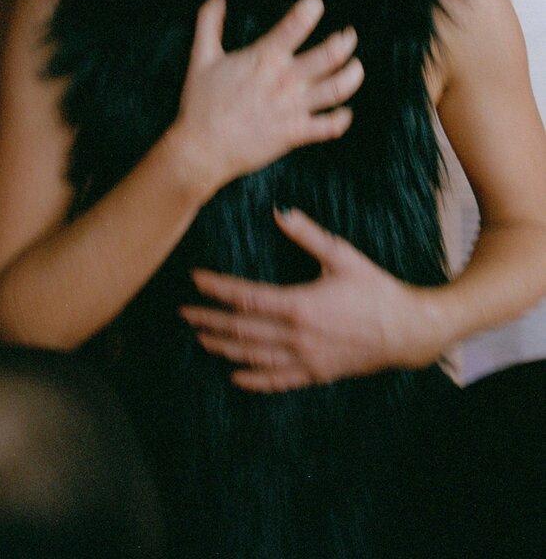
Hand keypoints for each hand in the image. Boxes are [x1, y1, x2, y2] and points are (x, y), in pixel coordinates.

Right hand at [174, 0, 363, 193]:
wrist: (202, 149)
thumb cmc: (201, 104)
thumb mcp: (201, 58)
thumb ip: (209, 24)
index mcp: (264, 58)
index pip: (296, 24)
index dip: (311, 8)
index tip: (316, 3)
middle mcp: (285, 80)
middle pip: (330, 55)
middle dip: (345, 41)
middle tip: (348, 35)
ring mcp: (294, 108)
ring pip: (338, 89)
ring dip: (353, 75)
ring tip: (355, 67)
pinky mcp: (296, 133)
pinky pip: (330, 126)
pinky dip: (342, 118)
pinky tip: (345, 111)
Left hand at [179, 207, 446, 391]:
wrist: (409, 331)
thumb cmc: (377, 289)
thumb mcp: (344, 256)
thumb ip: (309, 234)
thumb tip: (279, 211)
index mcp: (300, 305)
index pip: (246, 298)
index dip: (217, 288)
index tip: (195, 279)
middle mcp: (297, 337)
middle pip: (242, 331)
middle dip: (209, 321)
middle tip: (183, 313)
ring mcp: (306, 360)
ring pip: (254, 357)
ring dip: (223, 348)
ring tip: (199, 339)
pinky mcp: (317, 374)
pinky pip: (278, 381)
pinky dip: (254, 380)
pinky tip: (235, 378)